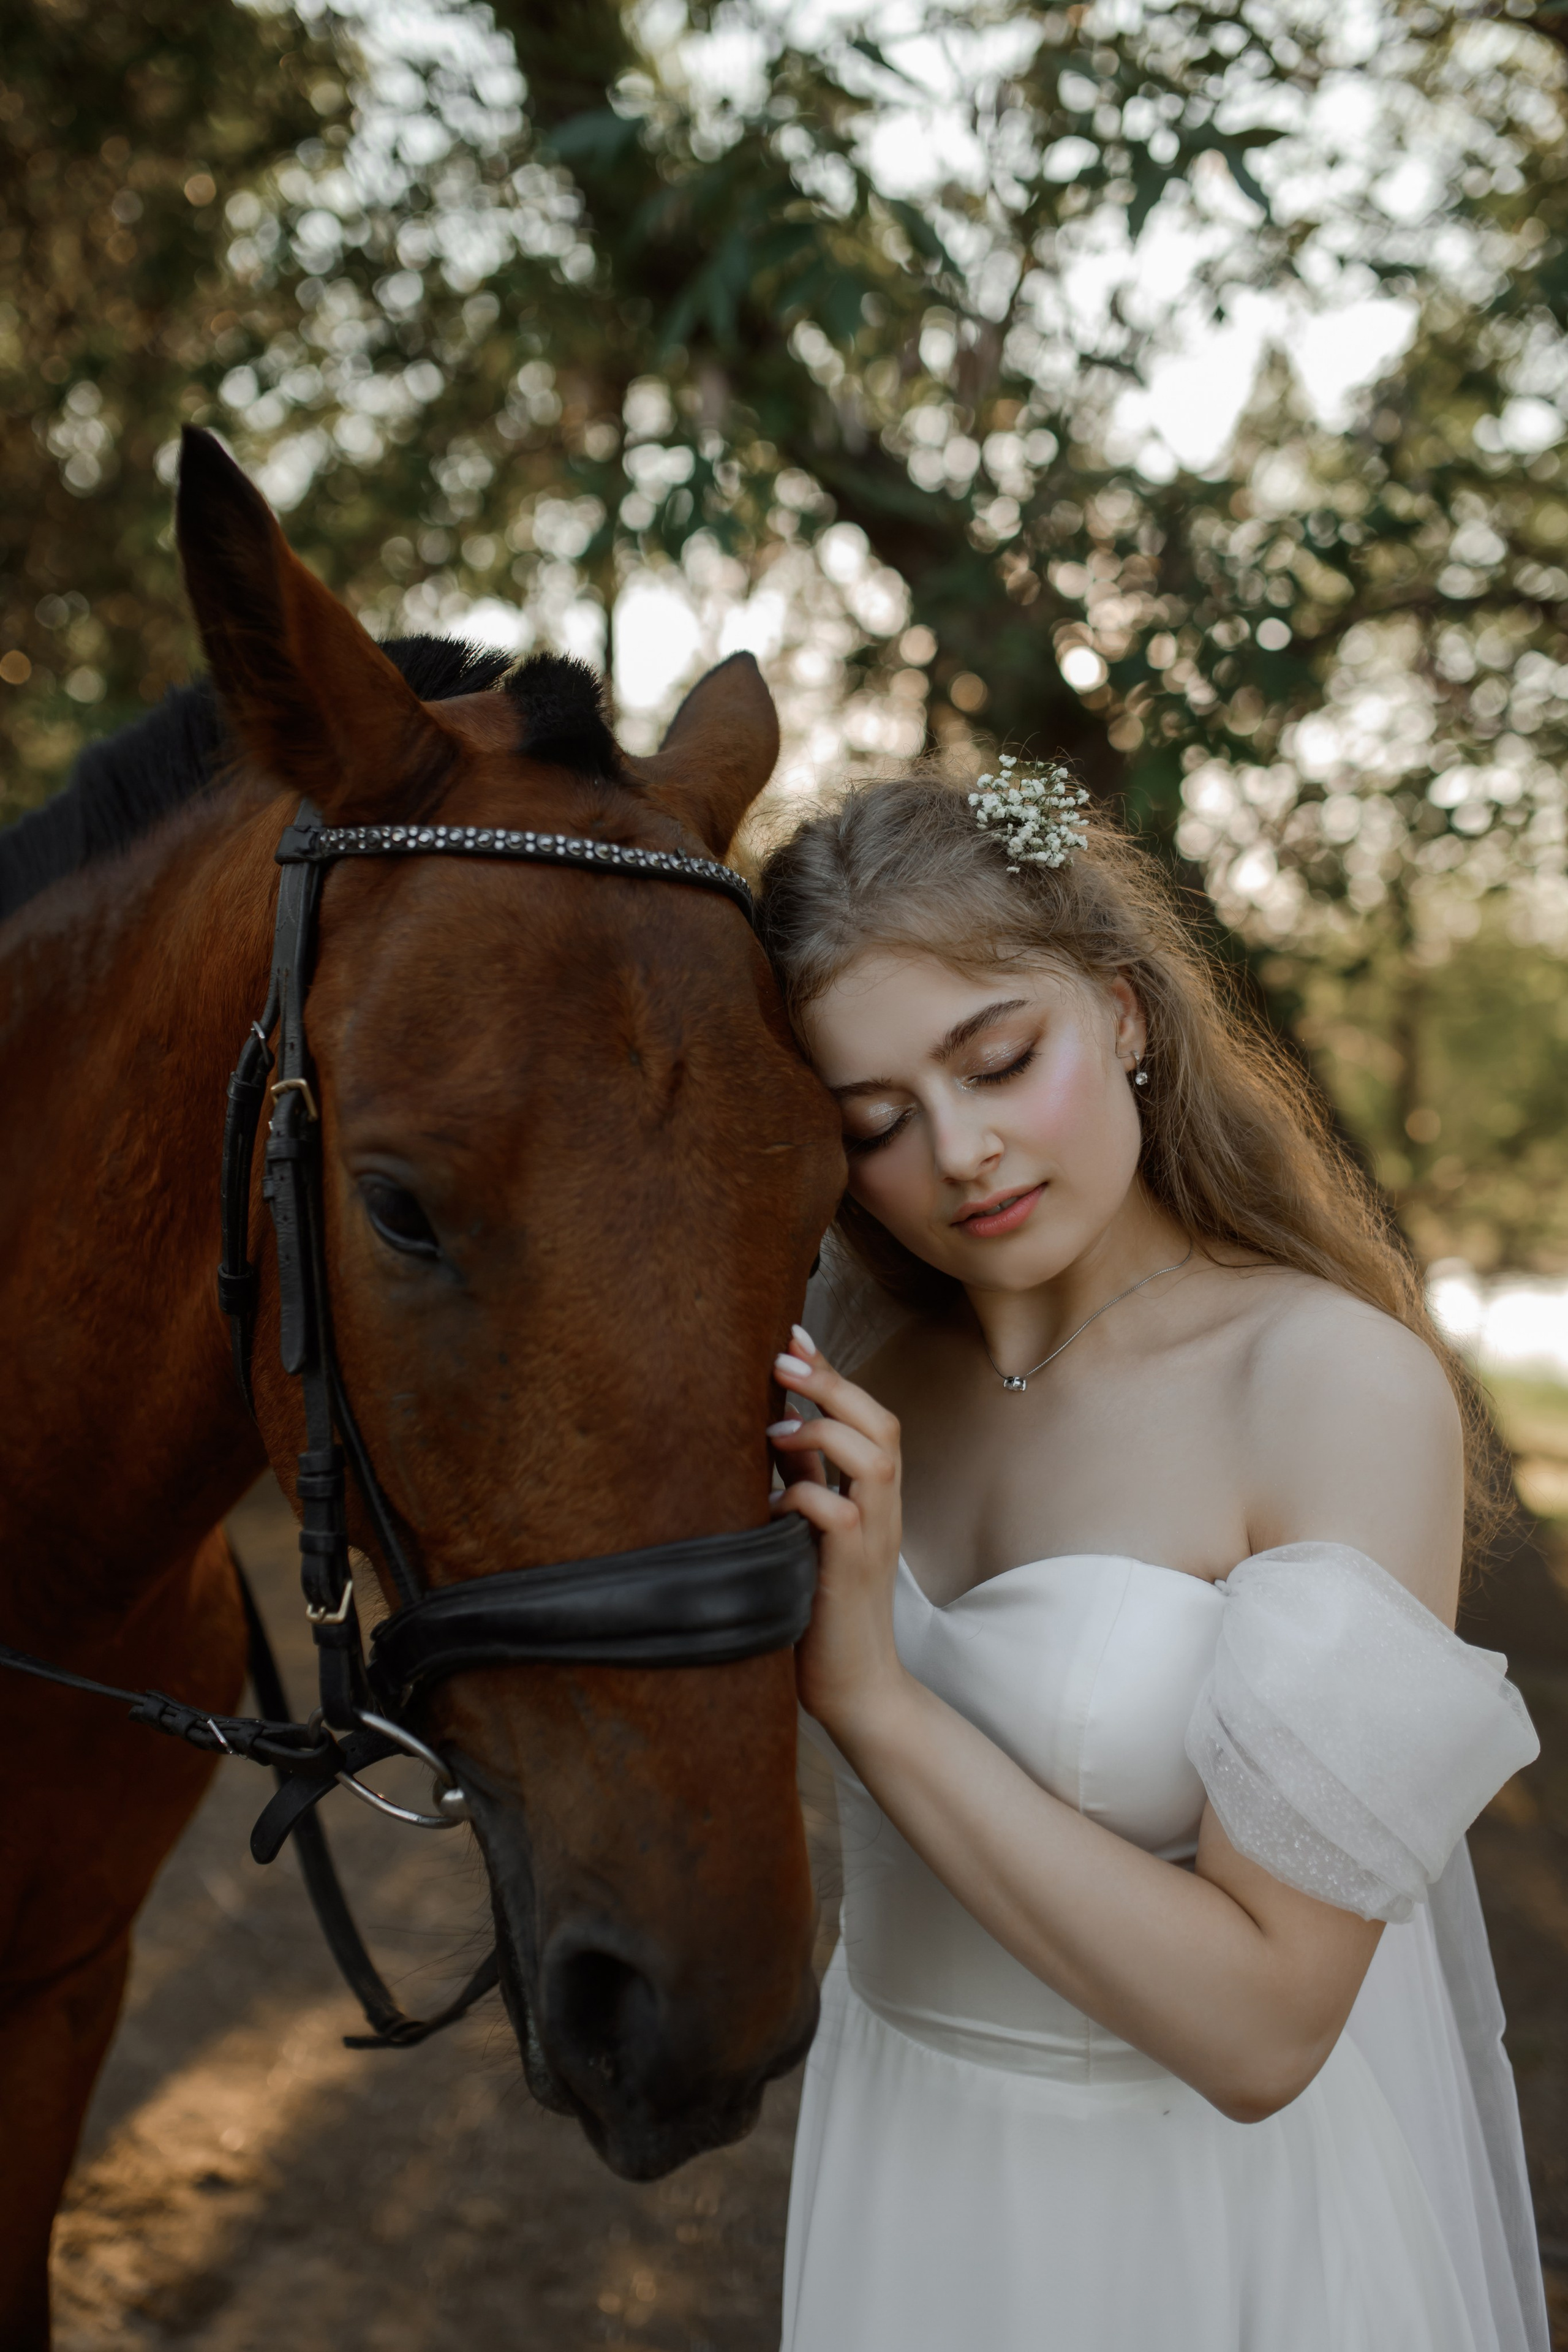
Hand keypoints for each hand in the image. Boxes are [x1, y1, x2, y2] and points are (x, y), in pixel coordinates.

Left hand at [769, 1326, 909, 1740]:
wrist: (856, 1687)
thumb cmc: (822, 1607)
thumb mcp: (809, 1530)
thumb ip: (800, 1478)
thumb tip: (769, 1424)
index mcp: (874, 1495)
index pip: (867, 1415)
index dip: (833, 1371)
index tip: (793, 1333)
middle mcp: (884, 1509)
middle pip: (882, 1422)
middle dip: (833, 1383)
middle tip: (782, 1359)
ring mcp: (875, 1539)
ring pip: (874, 1457)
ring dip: (823, 1431)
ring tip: (776, 1430)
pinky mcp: (853, 1572)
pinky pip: (839, 1515)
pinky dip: (805, 1497)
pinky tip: (772, 1502)